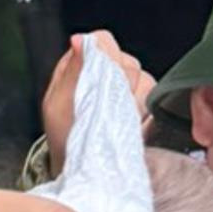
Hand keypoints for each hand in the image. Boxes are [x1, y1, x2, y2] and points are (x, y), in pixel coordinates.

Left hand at [42, 30, 155, 177]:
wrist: (83, 171)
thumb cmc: (66, 139)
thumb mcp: (59, 105)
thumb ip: (73, 70)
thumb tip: (79, 39)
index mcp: (81, 64)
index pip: (103, 41)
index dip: (106, 59)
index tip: (100, 83)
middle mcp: (106, 71)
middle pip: (127, 61)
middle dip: (118, 87)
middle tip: (104, 109)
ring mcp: (126, 87)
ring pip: (144, 80)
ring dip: (130, 103)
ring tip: (113, 122)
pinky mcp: (143, 105)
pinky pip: (153, 99)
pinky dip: (141, 115)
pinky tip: (126, 126)